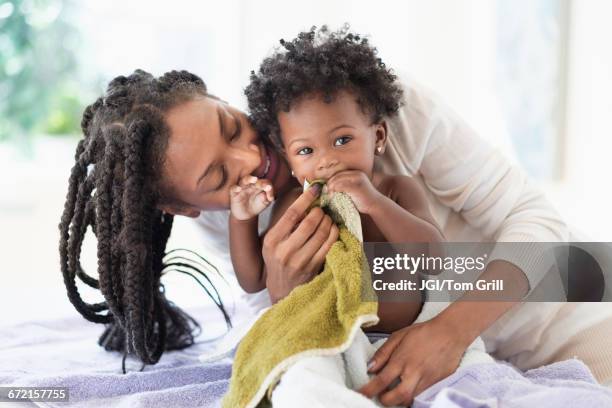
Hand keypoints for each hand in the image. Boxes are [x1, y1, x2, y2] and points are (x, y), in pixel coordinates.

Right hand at [230, 176, 274, 220]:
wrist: (245, 216)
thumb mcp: (264, 203)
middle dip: (261, 182)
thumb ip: (267, 199)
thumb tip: (270, 197)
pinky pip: (233, 188)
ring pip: (244, 180)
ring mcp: (242, 188)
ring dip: (249, 179)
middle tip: (265, 186)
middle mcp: (251, 185)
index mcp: (259, 186)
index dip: (269, 188)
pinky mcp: (234, 194)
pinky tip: (239, 189)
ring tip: (255, 180)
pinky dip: (235, 188)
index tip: (271, 198)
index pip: (265, 182)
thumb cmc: (256, 206)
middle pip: (255, 180)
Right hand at [262, 184, 338, 302]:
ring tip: (327, 218)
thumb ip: (285, 224)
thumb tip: (304, 200)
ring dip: (328, 221)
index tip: (315, 189)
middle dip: (319, 211)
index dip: (305, 199)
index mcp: (272, 240)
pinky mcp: (313, 267)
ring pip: (320, 233)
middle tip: (321, 208)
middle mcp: (284, 251)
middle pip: (308, 223)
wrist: (282, 288)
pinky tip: (332, 229)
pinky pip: (328, 245)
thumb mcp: (273, 242)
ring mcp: (299, 260)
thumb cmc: (277, 259)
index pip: (291, 214)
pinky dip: (333, 233)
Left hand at [326, 170, 382, 213]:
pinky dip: (335, 191)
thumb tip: (330, 187)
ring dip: (331, 187)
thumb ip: (344, 186)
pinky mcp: (357, 186)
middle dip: (330, 183)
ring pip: (339, 180)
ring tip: (328, 194)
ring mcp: (358, 179)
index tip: (326, 187)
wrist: (376, 205)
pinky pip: (342, 186)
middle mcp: (357, 174)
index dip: (331, 180)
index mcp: (356, 173)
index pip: (340, 173)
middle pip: (338, 175)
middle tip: (325, 191)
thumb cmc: (363, 200)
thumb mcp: (353, 190)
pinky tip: (332, 196)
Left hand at [359, 316, 470, 405]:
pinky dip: (412, 396)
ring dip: (399, 399)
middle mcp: (415, 372)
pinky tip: (408, 389)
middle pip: (398, 397)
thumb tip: (370, 368)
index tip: (360, 393)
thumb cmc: (423, 332)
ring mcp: (427, 380)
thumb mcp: (398, 336)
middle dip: (386, 401)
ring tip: (394, 392)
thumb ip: (383, 353)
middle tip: (380, 396)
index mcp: (402, 360)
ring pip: (410, 399)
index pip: (382, 380)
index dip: (369, 390)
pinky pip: (422, 396)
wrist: (451, 333)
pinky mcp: (437, 384)